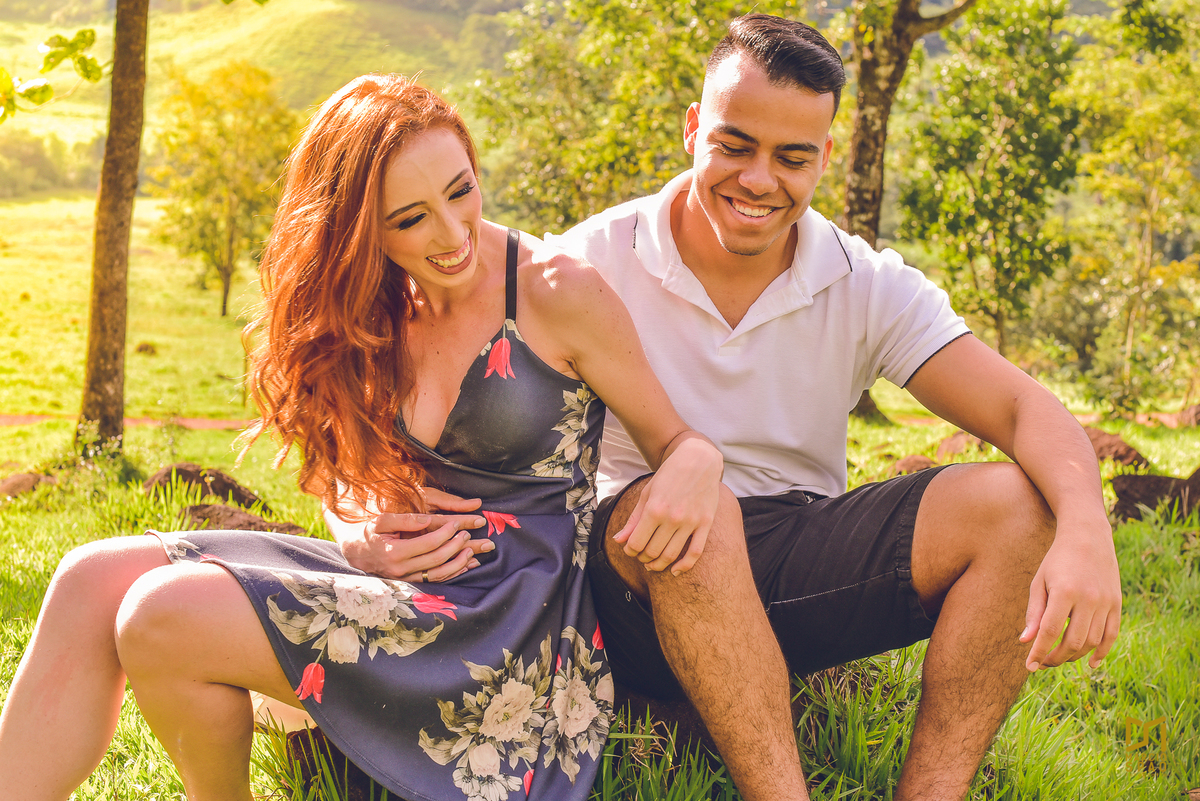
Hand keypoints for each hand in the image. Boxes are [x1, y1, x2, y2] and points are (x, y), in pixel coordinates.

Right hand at [334, 490, 492, 581]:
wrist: (355, 552)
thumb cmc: (368, 532)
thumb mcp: (381, 520)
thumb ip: (404, 519)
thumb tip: (427, 519)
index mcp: (394, 552)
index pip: (428, 543)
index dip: (446, 533)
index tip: (457, 524)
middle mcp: (400, 569)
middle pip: (437, 560)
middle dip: (456, 547)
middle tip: (468, 535)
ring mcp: (405, 578)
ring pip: (438, 575)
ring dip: (458, 564)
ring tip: (472, 552)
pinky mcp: (409, 582)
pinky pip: (434, 581)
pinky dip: (451, 574)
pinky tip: (465, 566)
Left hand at [615, 436, 722, 574]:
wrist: (698, 460)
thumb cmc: (670, 475)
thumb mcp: (647, 493)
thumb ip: (633, 519)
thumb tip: (618, 540)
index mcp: (654, 509)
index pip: (636, 542)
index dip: (630, 551)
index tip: (630, 550)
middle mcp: (672, 518)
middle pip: (652, 551)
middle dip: (643, 558)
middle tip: (641, 557)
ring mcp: (691, 522)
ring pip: (671, 555)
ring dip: (659, 565)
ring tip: (653, 564)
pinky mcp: (705, 523)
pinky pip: (695, 552)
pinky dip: (684, 566)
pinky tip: (675, 571)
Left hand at [1020, 520, 1121, 670]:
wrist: (1087, 537)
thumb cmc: (1056, 561)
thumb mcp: (1039, 582)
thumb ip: (1034, 613)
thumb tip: (1026, 642)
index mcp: (1064, 592)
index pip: (1050, 631)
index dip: (1039, 652)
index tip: (1030, 666)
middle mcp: (1088, 599)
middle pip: (1073, 642)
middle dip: (1056, 658)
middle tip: (1043, 662)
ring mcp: (1106, 602)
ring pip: (1092, 642)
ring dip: (1075, 656)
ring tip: (1059, 657)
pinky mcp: (1117, 604)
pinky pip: (1111, 635)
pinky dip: (1102, 652)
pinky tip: (1090, 662)